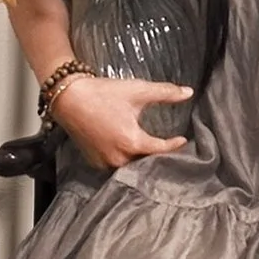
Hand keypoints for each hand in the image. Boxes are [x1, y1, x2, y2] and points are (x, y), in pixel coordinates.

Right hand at [54, 75, 190, 169]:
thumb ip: (165, 93)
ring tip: (152, 154)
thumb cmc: (103, 94)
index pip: (160, 150)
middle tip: (170, 150)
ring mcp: (104, 162)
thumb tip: (188, 92)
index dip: (174, 145)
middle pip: (146, 163)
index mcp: (131, 142)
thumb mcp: (138, 91)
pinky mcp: (94, 162)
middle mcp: (118, 158)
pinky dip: (124, 161)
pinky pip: (115, 167)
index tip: (183, 140)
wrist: (69, 98)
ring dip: (141, 161)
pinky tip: (130, 153)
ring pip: (130, 168)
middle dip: (158, 157)